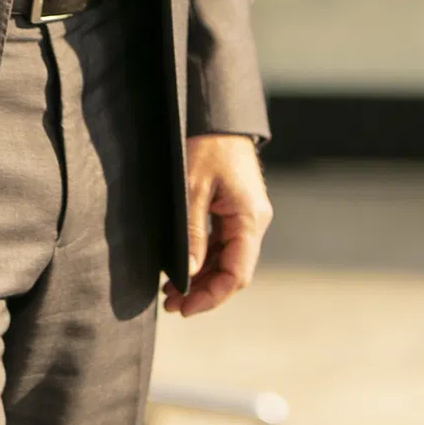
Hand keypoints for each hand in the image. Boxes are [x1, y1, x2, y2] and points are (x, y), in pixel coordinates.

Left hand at [162, 134, 271, 319]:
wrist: (217, 116)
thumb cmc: (206, 146)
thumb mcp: (192, 189)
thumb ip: (192, 233)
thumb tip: (186, 273)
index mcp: (250, 219)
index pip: (236, 274)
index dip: (211, 296)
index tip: (184, 308)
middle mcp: (253, 222)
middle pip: (232, 272)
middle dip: (203, 292)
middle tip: (170, 306)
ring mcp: (245, 218)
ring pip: (226, 261)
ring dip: (201, 279)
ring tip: (170, 293)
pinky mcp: (234, 211)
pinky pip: (222, 245)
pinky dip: (203, 260)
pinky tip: (182, 269)